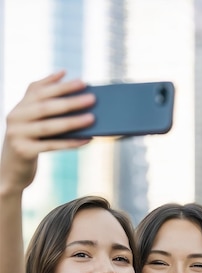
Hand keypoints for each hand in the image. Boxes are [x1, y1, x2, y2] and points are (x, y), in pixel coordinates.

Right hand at [0, 70, 95, 192]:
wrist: (10, 171)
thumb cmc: (29, 143)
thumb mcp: (31, 122)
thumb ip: (41, 100)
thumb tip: (62, 74)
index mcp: (19, 107)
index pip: (39, 91)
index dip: (60, 86)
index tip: (82, 82)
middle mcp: (15, 118)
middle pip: (46, 107)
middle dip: (70, 101)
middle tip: (92, 98)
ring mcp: (17, 135)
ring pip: (49, 127)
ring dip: (73, 122)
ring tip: (92, 118)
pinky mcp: (24, 152)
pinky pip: (52, 146)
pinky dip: (70, 142)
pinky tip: (86, 140)